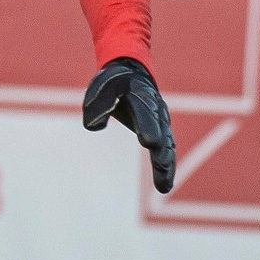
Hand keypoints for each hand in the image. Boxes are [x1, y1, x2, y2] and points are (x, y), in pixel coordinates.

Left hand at [82, 58, 176, 193]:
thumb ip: (97, 106)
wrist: (133, 74)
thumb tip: (93, 127)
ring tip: (164, 185)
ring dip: (166, 165)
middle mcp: (156, 110)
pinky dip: (166, 167)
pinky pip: (166, 150)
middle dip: (161, 149)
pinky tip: (164, 185)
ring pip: (167, 145)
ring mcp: (161, 122)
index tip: (149, 142)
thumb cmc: (113, 84)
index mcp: (141, 96)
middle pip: (161, 132)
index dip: (148, 127)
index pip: (145, 114)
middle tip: (162, 164)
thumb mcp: (100, 88)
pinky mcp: (162, 132)